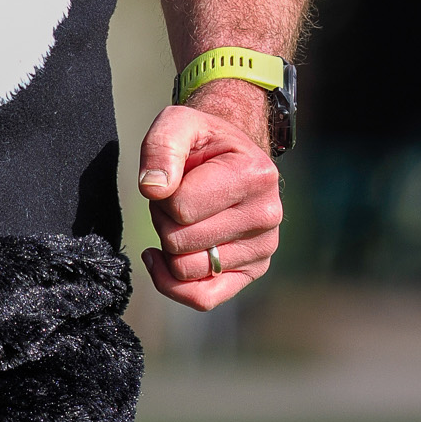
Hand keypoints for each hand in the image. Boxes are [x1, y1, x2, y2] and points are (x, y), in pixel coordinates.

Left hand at [137, 98, 281, 310]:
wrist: (231, 156)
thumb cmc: (202, 142)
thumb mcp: (177, 123)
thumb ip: (161, 147)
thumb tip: (153, 189)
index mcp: (255, 175)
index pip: (180, 207)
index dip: (162, 195)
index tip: (173, 179)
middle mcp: (267, 215)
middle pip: (179, 241)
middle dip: (163, 219)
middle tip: (176, 199)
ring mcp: (263, 248)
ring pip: (185, 270)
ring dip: (170, 245)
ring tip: (184, 219)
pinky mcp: (253, 271)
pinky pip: (203, 298)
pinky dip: (173, 285)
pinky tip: (162, 259)